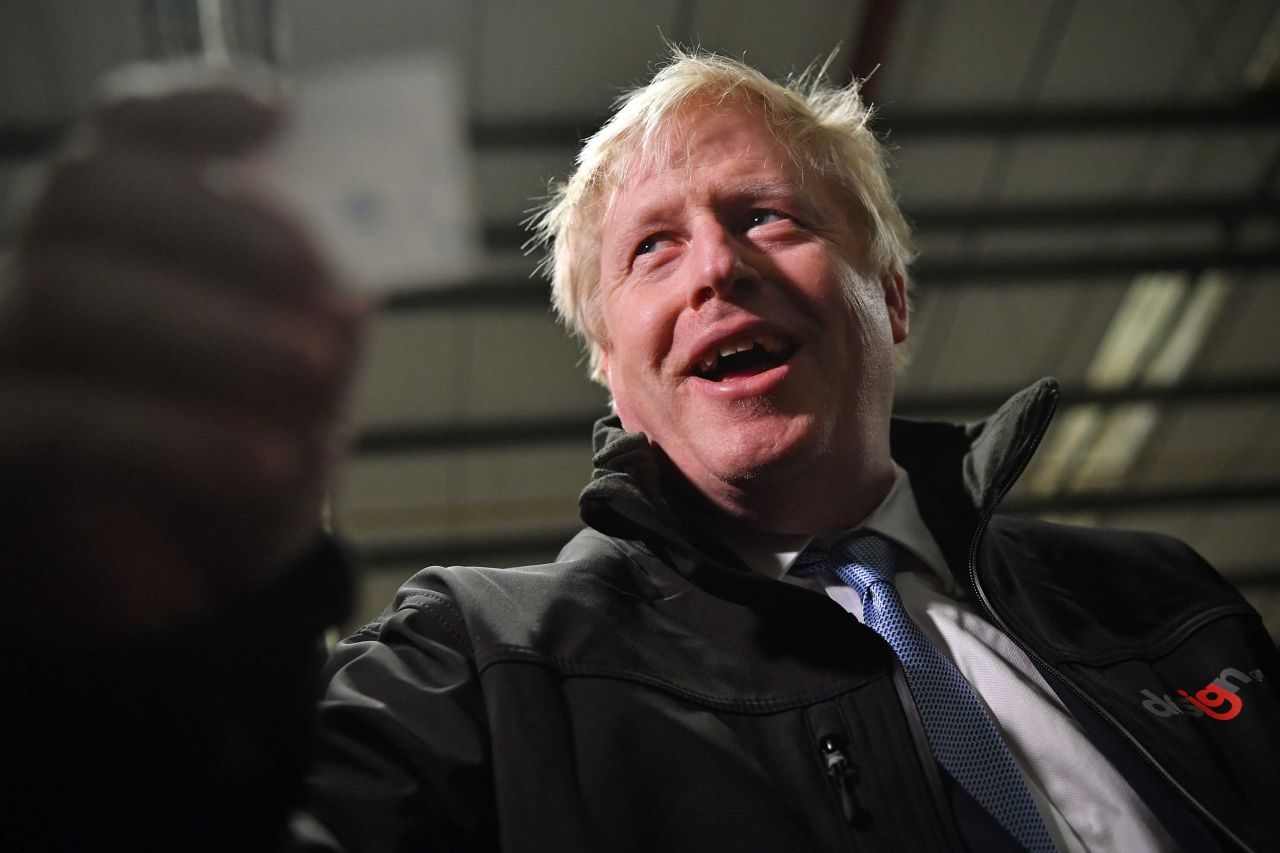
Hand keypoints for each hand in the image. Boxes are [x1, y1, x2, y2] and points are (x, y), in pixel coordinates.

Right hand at [0, 68, 367, 632]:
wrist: (193, 575)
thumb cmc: (251, 440)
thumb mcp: (306, 366)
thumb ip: (319, 308)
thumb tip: (352, 276)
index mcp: (122, 229)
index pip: (127, 130)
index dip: (194, 106)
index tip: (280, 111)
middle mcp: (41, 264)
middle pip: (91, 191)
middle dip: (217, 222)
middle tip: (320, 271)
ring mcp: (2, 348)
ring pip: (70, 294)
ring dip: (211, 326)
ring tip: (316, 367)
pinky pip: (67, 423)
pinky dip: (181, 437)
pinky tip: (275, 463)